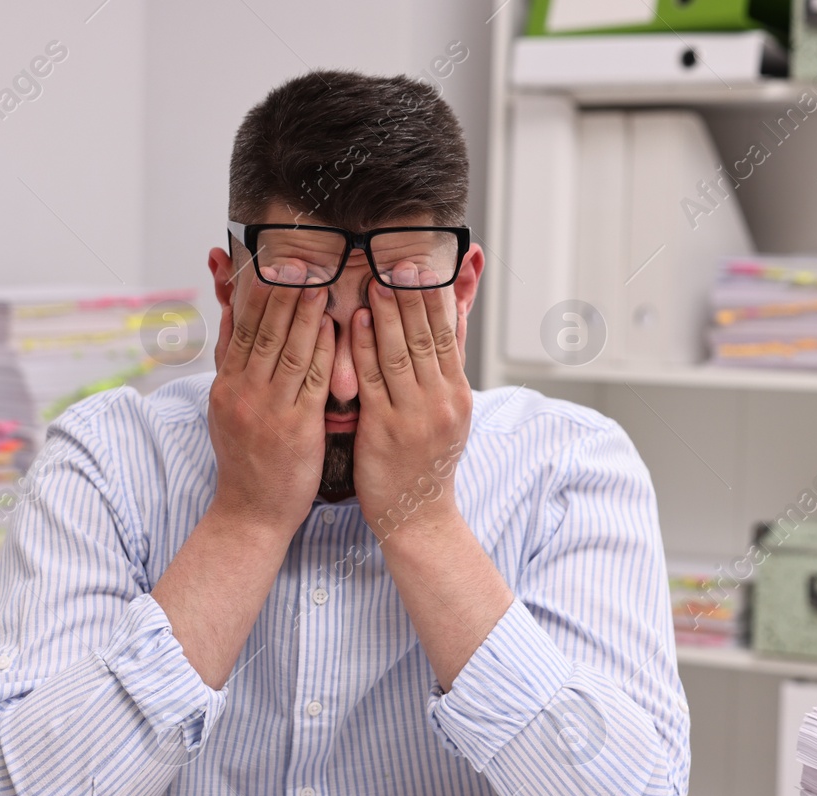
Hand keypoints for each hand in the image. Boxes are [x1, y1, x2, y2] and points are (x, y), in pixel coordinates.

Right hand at [208, 264, 334, 538]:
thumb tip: (228, 312)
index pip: (242, 329)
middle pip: (263, 333)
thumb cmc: (246, 459)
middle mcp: (243, 393)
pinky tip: (332, 328)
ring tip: (318, 282)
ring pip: (287, 351)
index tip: (271, 264)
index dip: (257, 295)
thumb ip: (229, 360)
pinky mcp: (296, 428)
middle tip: (297, 260)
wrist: (251, 512)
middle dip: (281, 294)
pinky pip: (311, 382)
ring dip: (304, 314)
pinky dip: (321, 351)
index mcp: (226, 385)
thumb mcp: (224, 408)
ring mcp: (268, 410)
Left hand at [349, 265, 471, 542]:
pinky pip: (374, 380)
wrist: (418, 516)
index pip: (449, 333)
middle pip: (428, 336)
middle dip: (414, 295)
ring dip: (390, 313)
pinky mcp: (386, 429)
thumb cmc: (426, 463)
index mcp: (457, 392)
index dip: (437, 297)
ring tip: (379, 278)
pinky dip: (366, 347)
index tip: (428, 264)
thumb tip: (454, 318)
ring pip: (402, 353)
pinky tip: (359, 320)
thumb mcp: (449, 412)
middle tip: (401, 258)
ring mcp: (415, 414)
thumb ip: (447, 365)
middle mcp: (441, 399)